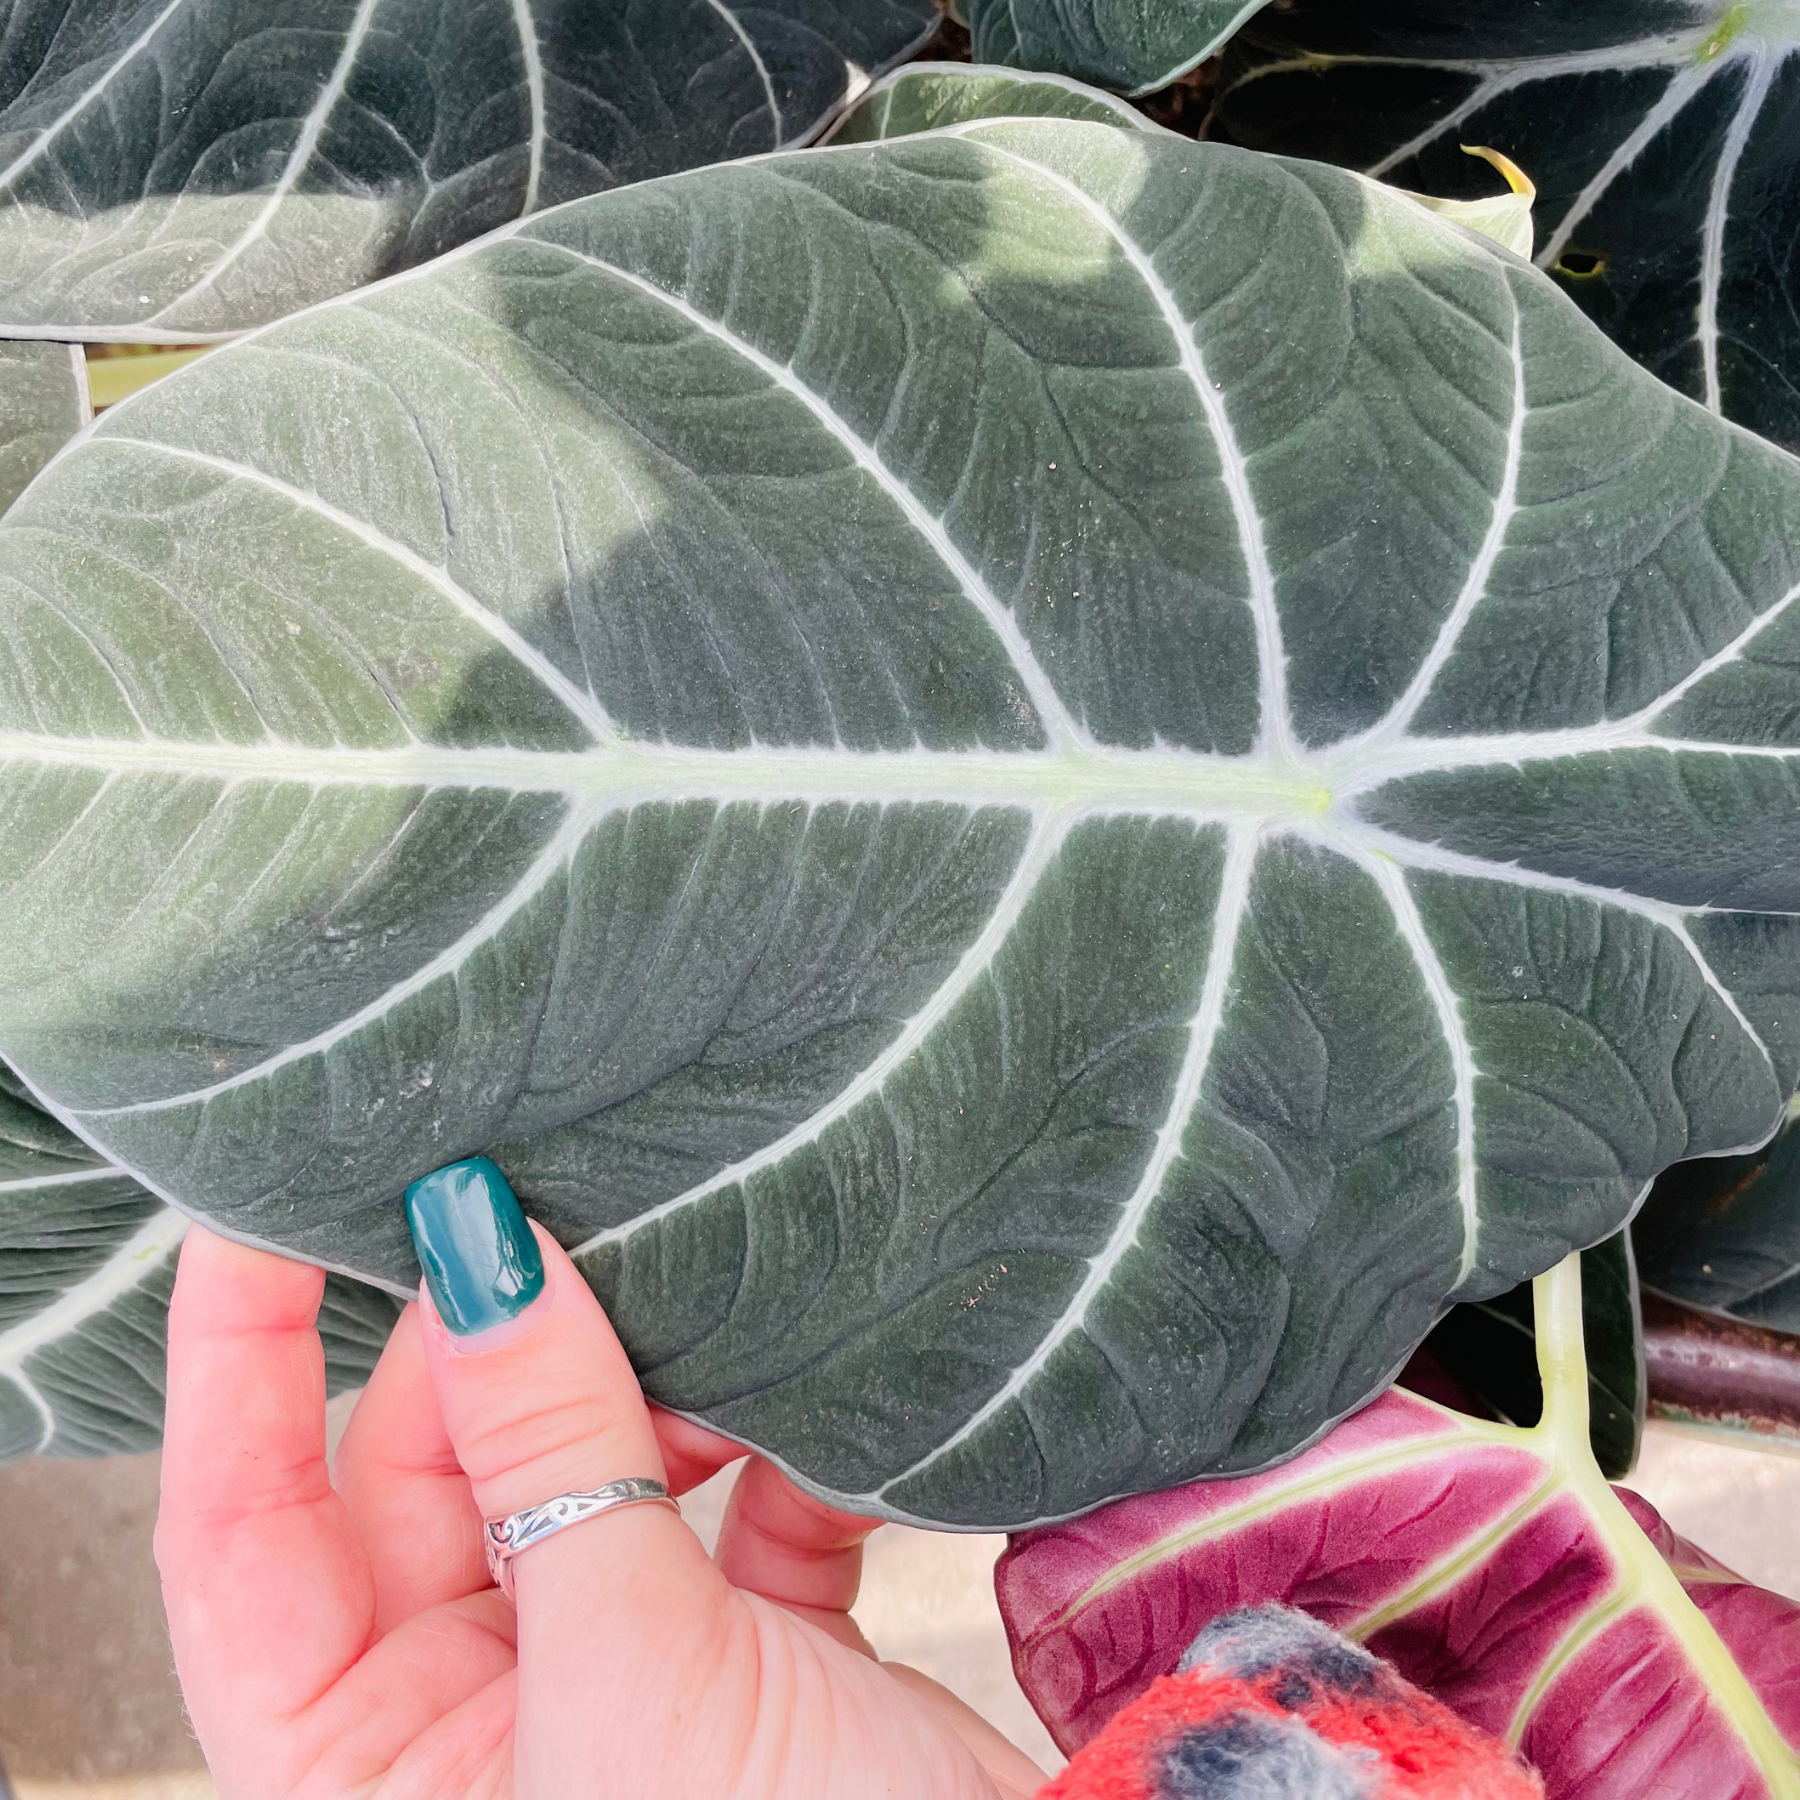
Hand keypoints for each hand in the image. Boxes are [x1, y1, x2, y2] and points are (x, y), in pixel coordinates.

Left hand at [156, 1214, 1044, 1797]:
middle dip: (497, 1349)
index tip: (267, 1210)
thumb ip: (551, 1453)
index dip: (238, 1363)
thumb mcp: (633, 1675)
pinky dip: (773, 1451)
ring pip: (586, 1468)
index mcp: (368, 1776)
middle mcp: (469, 1725)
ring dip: (653, 1392)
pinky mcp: (737, 1649)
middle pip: (430, 1472)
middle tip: (549, 1220)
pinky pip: (727, 1507)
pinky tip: (820, 1416)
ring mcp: (606, 1675)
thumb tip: (477, 1253)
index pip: (239, 1534)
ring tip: (705, 1313)